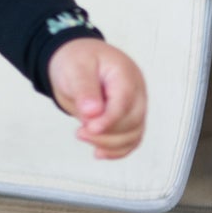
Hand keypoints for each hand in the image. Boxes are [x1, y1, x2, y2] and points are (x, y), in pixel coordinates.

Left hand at [47, 37, 147, 159]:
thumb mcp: (75, 67)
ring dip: (109, 144)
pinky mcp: (130, 119)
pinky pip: (131, 140)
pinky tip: (99, 153)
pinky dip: (117, 150)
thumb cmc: (77, 59)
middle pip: (132, 121)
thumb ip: (84, 88)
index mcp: (125, 72)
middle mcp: (136, 90)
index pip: (124, 102)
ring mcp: (136, 106)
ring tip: (82, 136)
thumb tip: (92, 112)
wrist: (76, 61)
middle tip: (80, 132)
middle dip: (106, 133)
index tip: (89, 128)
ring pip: (134, 135)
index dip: (109, 119)